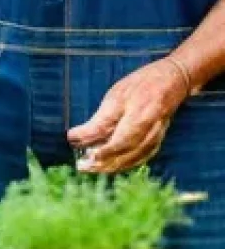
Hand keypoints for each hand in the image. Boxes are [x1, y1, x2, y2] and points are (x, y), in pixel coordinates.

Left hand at [66, 58, 187, 173]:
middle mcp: (151, 128)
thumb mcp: (116, 95)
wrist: (172, 80)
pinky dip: (124, 164)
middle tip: (82, 166)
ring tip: (91, 168)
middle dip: (102, 162)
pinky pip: (141, 158)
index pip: (119, 138)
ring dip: (111, 166)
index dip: (101, 148)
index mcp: (140, 113)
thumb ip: (101, 119)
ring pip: (133, 158)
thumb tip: (77, 137)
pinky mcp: (158, 140)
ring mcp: (157, 136)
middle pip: (126, 151)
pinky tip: (110, 166)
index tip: (81, 151)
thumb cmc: (139, 85)